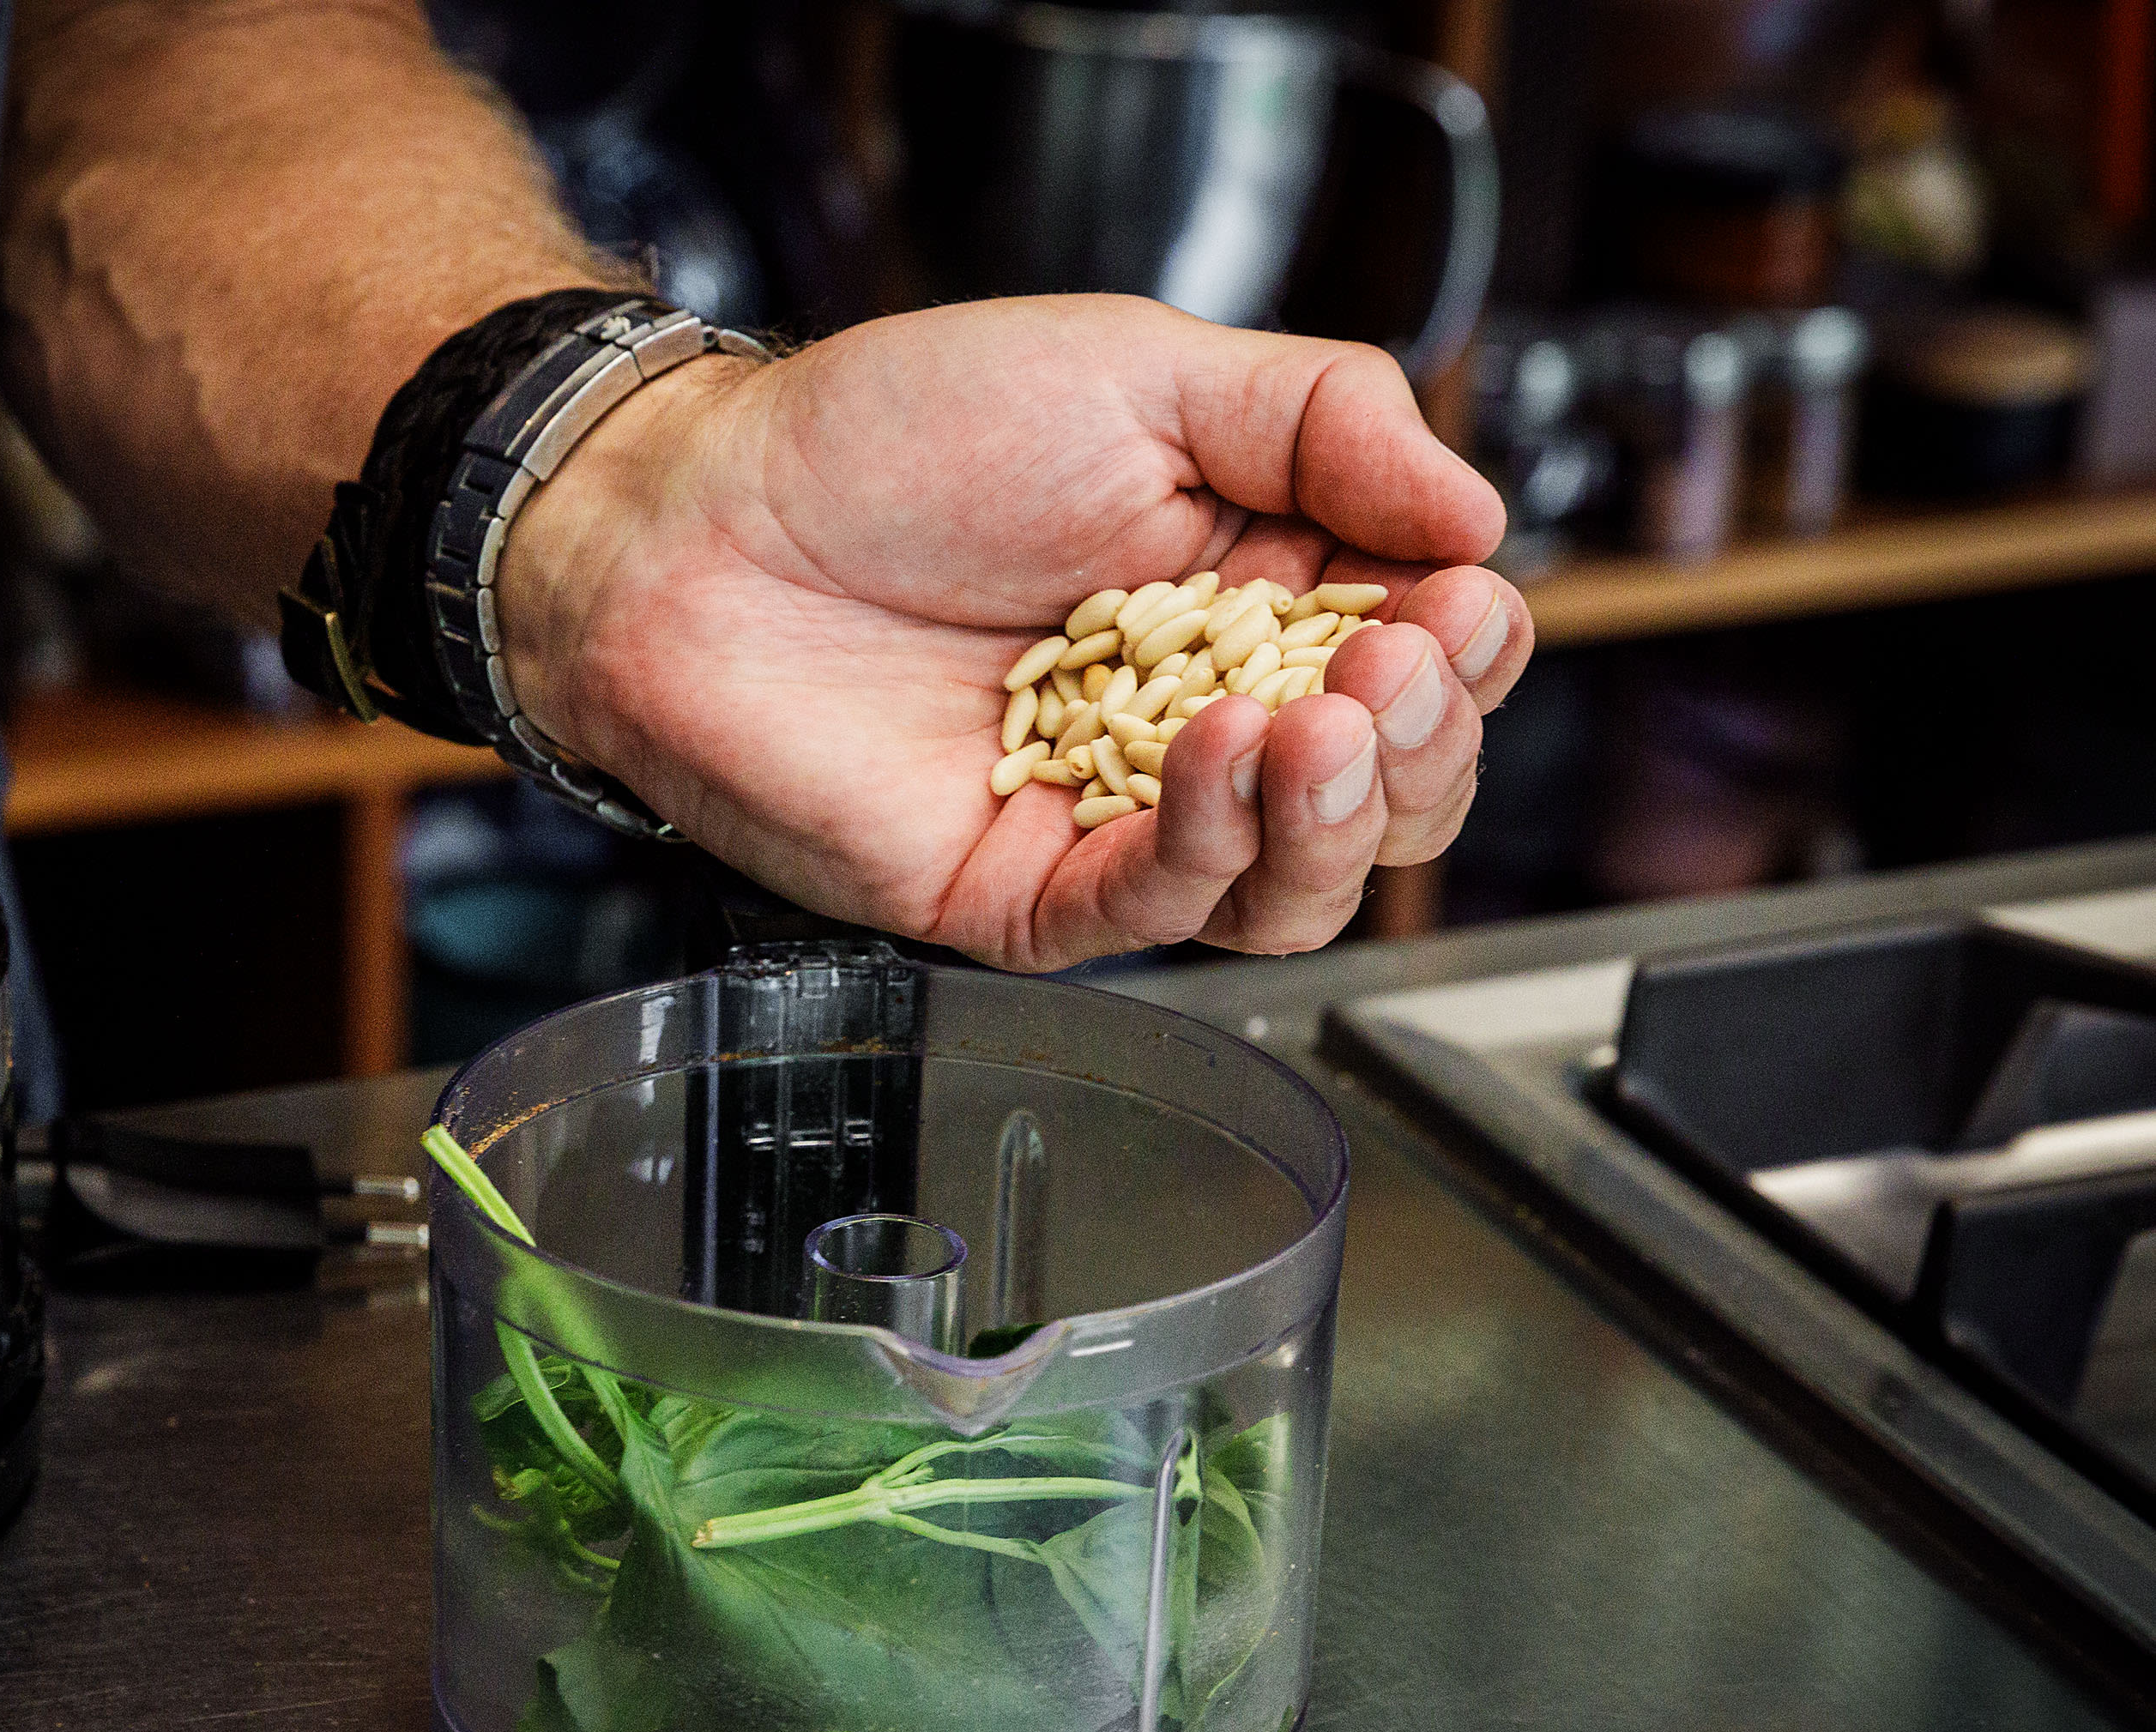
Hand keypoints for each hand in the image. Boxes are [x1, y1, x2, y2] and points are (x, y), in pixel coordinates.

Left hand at [498, 297, 1531, 967]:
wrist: (699, 523)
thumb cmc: (890, 440)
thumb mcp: (1139, 371)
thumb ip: (1322, 421)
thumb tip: (1478, 514)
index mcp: (1250, 596)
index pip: (1420, 667)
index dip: (1465, 652)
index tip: (1459, 603)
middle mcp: (1198, 721)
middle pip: (1383, 796)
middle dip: (1420, 742)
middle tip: (1395, 669)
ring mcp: (1114, 817)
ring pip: (1292, 885)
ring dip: (1338, 817)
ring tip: (1323, 724)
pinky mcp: (1024, 893)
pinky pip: (1155, 915)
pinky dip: (1209, 850)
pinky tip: (1222, 760)